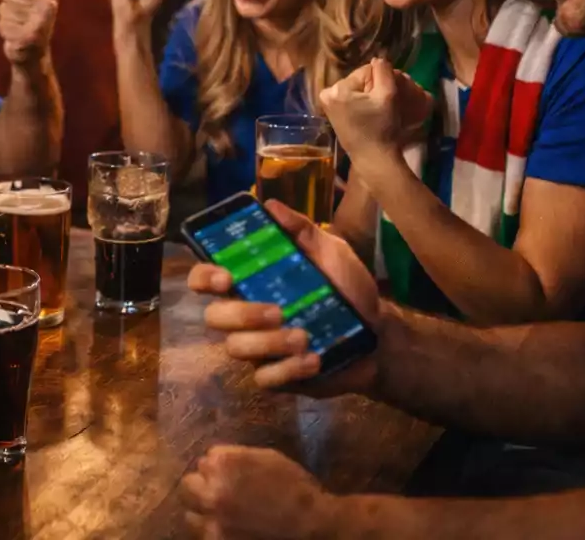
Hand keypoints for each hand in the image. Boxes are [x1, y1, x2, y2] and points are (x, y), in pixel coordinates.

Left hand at [0, 0, 58, 66]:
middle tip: (20, 16)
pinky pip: (3, 25)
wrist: (31, 54)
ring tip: (20, 26)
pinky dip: (6, 30)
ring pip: (4, 9)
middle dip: (7, 3)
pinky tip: (17, 36)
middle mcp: (50, 3)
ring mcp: (42, 21)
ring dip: (6, 18)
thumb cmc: (23, 18)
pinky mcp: (29, 38)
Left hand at [181, 445, 333, 538]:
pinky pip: (202, 534)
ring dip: (202, 511)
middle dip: (200, 487)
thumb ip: (236, 456)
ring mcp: (211, 520)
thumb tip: (213, 460)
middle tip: (215, 494)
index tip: (229, 476)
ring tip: (219, 515)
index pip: (204, 460)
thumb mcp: (267, 458)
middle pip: (187, 485)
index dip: (217, 468)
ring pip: (188, 513)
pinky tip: (226, 528)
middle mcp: (211, 491)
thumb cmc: (294, 487)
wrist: (310, 524)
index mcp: (223, 464)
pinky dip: (210, 531)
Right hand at [188, 201, 380, 397]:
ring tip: (304, 336)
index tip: (226, 276)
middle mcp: (246, 315)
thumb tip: (271, 205)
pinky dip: (288, 370)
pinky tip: (314, 359)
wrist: (379, 336)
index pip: (205, 278)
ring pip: (236, 349)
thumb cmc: (349, 289)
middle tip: (276, 311)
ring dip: (269, 343)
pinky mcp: (276, 377)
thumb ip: (303, 231)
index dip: (204, 277)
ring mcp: (258, 348)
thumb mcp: (332, 253)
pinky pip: (264, 379)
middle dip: (241, 314)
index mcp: (251, 281)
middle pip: (213, 317)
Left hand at [317, 58, 429, 166]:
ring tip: (378, 109)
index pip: (366, 71)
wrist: (373, 157)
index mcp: (338, 89)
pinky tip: (369, 113)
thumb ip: (383, 71)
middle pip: (359, 80)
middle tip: (384, 104)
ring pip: (355, 88)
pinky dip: (360, 102)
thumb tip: (378, 57)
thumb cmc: (382, 127)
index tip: (388, 97)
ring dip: (367, 94)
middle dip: (373, 87)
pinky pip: (349, 98)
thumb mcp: (388, 96)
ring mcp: (327, 104)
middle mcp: (327, 93)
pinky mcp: (331, 113)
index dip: (381, 81)